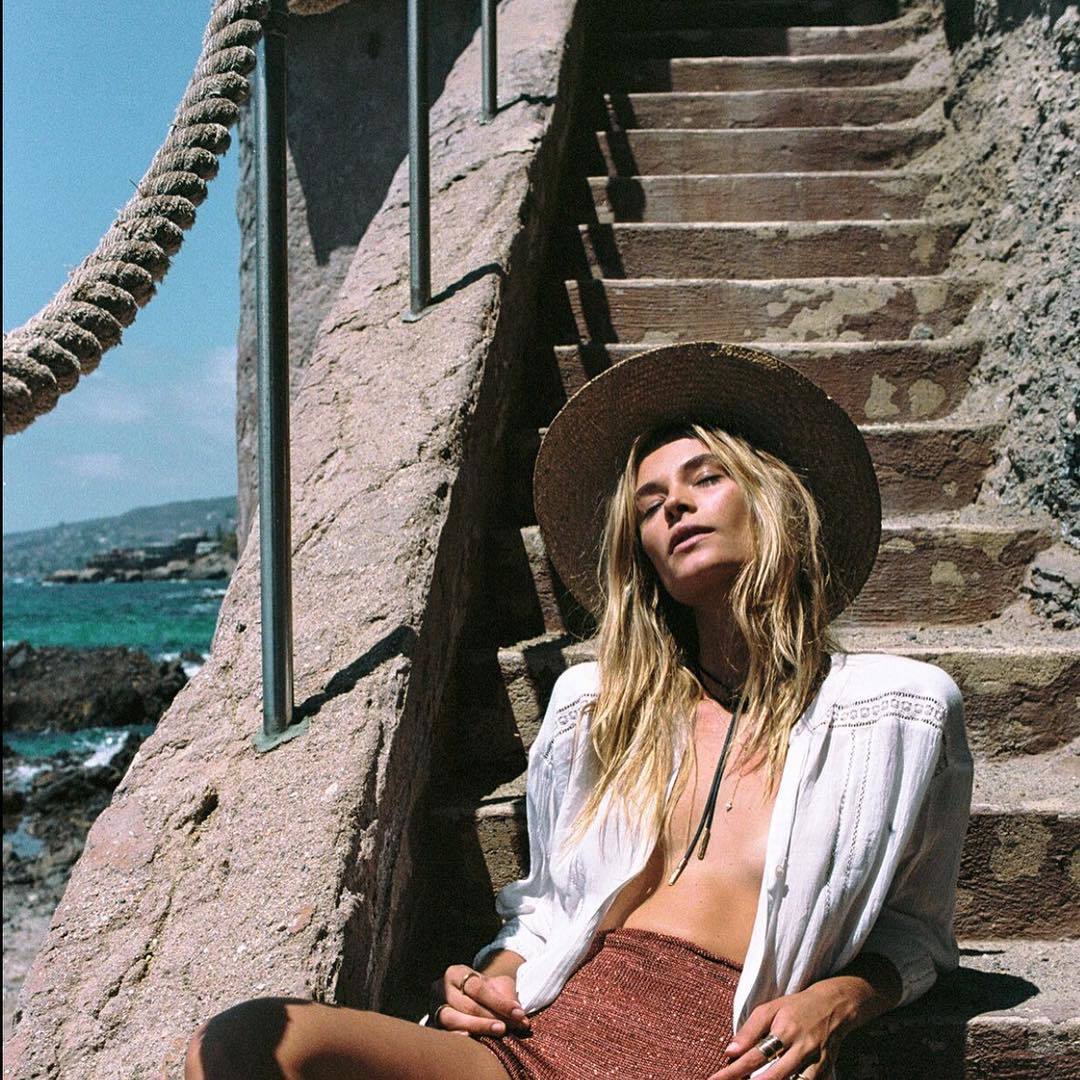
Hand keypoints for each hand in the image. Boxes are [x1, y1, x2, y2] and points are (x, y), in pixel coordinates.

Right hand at [429, 964, 531, 1037]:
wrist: (471, 998)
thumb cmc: (486, 991)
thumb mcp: (497, 986)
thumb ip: (507, 997)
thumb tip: (520, 1018)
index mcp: (456, 973)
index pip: (477, 988)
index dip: (498, 1002)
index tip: (519, 1013)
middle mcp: (440, 989)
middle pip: (466, 1005)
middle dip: (491, 1017)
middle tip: (510, 1026)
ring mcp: (433, 1008)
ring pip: (452, 1019)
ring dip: (478, 1027)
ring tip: (499, 1031)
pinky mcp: (432, 1026)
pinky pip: (444, 1033)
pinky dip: (459, 1037)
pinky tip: (474, 1040)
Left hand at [706, 983, 853, 1079]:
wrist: (833, 1007)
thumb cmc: (795, 1007)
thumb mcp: (770, 1009)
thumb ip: (749, 1031)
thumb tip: (729, 1052)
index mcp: (784, 1030)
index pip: (755, 1055)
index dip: (734, 1071)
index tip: (715, 1079)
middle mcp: (801, 1049)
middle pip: (774, 1076)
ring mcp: (815, 1063)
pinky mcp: (824, 1072)